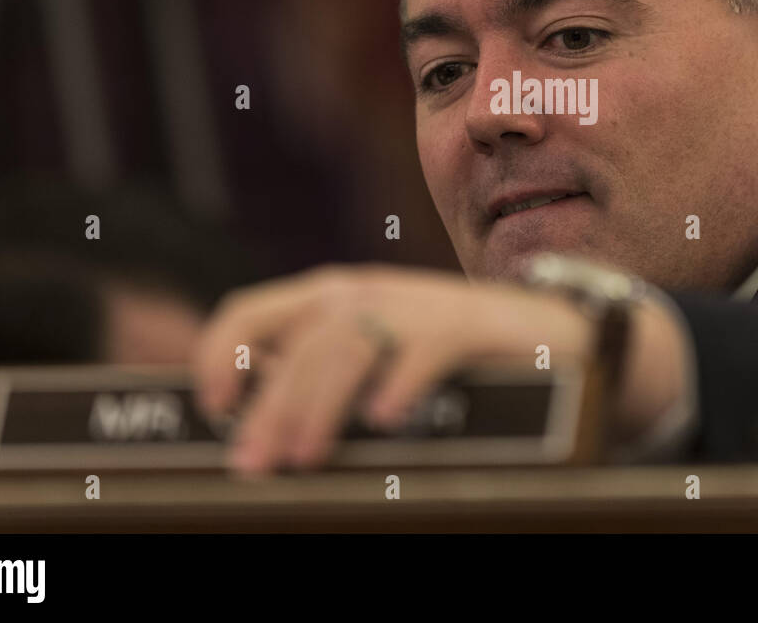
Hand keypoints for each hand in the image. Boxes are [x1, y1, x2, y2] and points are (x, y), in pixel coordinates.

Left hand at [191, 264, 687, 473]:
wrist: (543, 330)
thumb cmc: (446, 352)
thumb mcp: (371, 352)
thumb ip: (318, 371)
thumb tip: (252, 420)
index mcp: (329, 296)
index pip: (249, 311)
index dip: (219, 355)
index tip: (213, 407)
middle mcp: (364, 293)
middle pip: (299, 346)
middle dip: (269, 406)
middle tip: (253, 464)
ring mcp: (415, 306)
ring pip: (349, 348)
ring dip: (320, 404)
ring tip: (306, 456)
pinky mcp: (465, 326)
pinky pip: (424, 351)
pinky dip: (401, 383)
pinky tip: (387, 418)